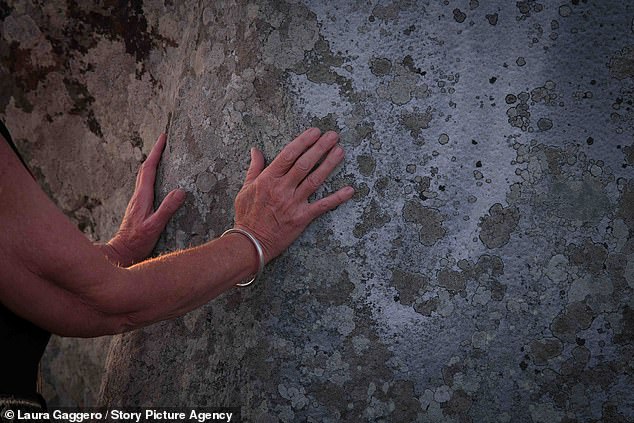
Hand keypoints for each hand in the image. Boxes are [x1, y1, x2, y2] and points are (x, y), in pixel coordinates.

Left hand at [105, 134, 185, 265]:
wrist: (122, 252)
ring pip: (144, 177)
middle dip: (155, 153)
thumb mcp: (155, 226)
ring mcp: (137, 201)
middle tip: (164, 142)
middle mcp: (138, 196)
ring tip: (162, 156)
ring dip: (152, 164)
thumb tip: (180, 191)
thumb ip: (167, 209)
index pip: (149, 168)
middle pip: (145, 169)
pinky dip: (152, 176)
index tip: (163, 138)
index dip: (156, 152)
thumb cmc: (137, 241)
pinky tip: (158, 180)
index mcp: (142, 196)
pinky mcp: (139, 207)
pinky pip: (146, 185)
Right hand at [233, 128, 353, 262]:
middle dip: (320, 148)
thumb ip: (254, 168)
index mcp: (268, 179)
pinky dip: (337, 198)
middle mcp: (282, 189)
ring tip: (340, 151)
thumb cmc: (247, 215)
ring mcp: (293, 203)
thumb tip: (255, 150)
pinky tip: (349, 190)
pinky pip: (322, 206)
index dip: (303, 141)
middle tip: (333, 136)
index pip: (288, 154)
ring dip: (329, 164)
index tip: (314, 132)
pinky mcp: (302, 218)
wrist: (250, 243)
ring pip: (315, 180)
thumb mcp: (246, 188)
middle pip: (304, 164)